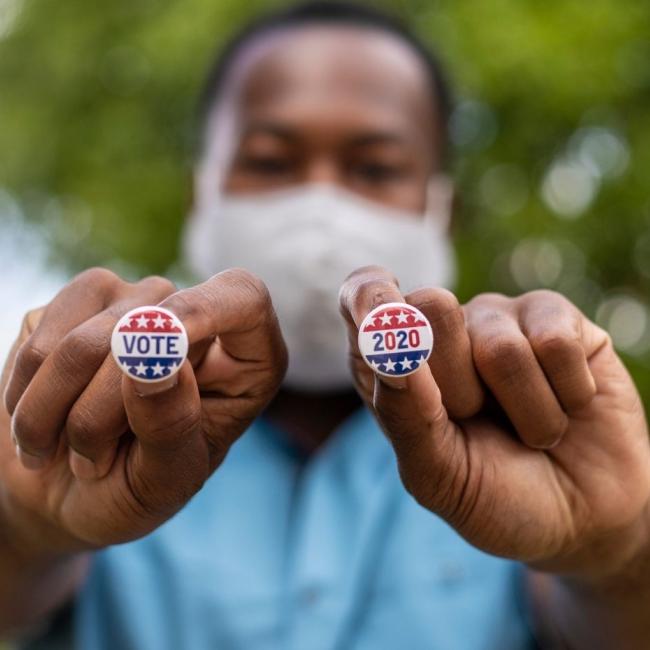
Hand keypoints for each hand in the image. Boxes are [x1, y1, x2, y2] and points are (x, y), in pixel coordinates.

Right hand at [1, 267, 285, 556]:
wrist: (62, 492)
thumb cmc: (131, 490)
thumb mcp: (166, 481)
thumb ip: (173, 424)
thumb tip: (158, 356)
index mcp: (244, 359)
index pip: (244, 298)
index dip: (200, 315)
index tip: (162, 358)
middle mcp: (195, 319)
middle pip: (149, 329)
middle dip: (100, 412)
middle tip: (89, 464)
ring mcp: (137, 302)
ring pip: (86, 336)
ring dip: (53, 408)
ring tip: (59, 447)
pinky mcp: (81, 303)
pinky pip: (42, 329)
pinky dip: (25, 387)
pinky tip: (35, 415)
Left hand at [340, 266, 649, 577]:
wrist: (582, 516)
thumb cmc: (496, 495)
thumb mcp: (436, 476)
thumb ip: (402, 416)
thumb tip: (390, 353)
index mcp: (393, 359)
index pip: (361, 296)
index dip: (369, 300)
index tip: (389, 335)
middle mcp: (440, 327)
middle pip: (430, 307)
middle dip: (457, 387)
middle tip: (476, 421)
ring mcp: (496, 317)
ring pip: (500, 347)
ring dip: (524, 412)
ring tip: (531, 431)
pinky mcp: (554, 316)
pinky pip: (556, 344)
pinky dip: (567, 397)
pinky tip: (570, 406)